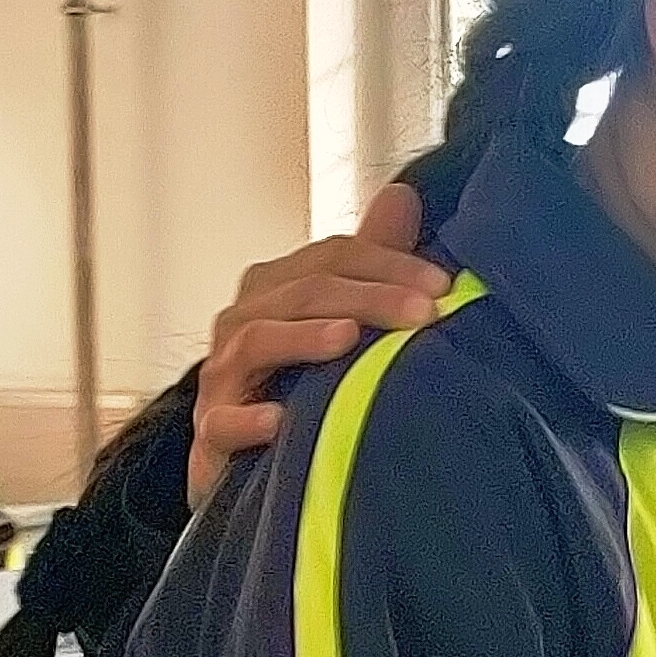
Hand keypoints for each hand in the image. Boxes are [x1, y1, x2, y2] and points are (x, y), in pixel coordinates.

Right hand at [190, 183, 450, 506]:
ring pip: (257, 341)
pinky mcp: (212, 431)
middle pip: (302, 293)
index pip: (333, 258)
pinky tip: (279, 420)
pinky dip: (247, 419)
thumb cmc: (298, 382)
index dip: (389, 264)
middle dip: (368, 297)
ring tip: (349, 340)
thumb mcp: (340, 318)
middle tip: (423, 313)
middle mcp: (243, 322)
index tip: (443, 286)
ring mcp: (223, 376)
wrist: (246, 459)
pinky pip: (223, 421)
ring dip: (304, 339)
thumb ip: (370, 260)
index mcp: (276, 289)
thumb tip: (402, 196)